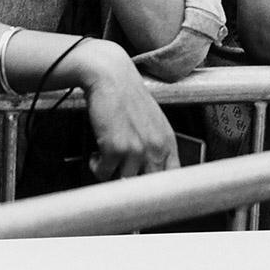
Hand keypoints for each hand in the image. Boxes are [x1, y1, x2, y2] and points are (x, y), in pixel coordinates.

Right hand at [70, 39, 178, 179]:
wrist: (111, 76)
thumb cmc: (128, 96)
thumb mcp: (152, 122)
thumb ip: (155, 147)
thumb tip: (148, 173)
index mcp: (168, 142)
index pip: (173, 180)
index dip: (159, 191)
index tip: (145, 193)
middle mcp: (155, 148)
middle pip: (147, 187)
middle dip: (131, 185)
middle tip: (120, 177)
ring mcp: (136, 150)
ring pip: (123, 181)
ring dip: (111, 173)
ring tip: (106, 160)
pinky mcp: (115, 149)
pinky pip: (104, 173)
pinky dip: (97, 167)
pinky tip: (96, 155)